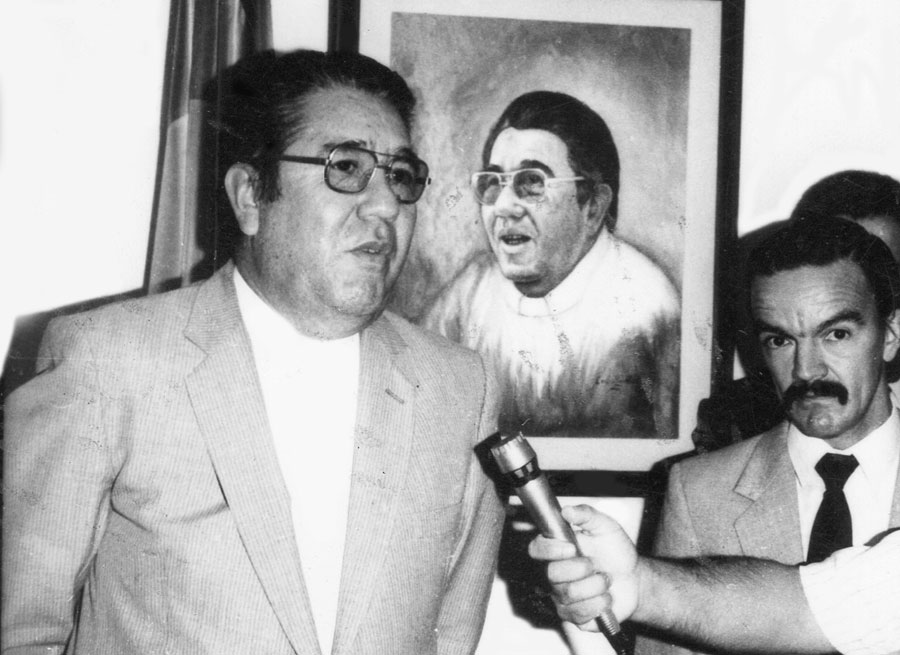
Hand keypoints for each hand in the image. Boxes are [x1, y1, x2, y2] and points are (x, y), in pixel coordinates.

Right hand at [528, 505, 638, 628]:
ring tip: (605, 580)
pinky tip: (606, 598)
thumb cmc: (616, 551)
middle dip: (582, 569)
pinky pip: (580, 614)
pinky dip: (599, 605)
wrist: (634, 578)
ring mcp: (562, 597)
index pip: (536, 549)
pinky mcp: (575, 616)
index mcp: (558, 550)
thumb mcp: (605, 527)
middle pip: (552, 574)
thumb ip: (586, 515)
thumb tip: (567, 511)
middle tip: (596, 565)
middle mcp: (555, 574)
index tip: (572, 547)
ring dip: (596, 586)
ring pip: (569, 595)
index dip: (551, 550)